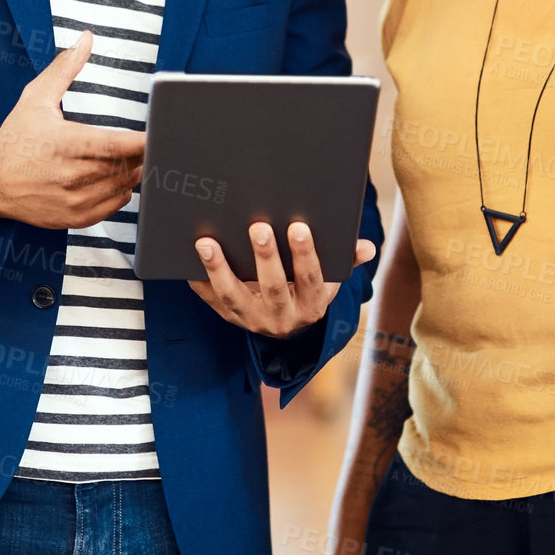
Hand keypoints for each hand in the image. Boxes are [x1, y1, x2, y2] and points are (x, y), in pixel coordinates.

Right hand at [0, 30, 143, 226]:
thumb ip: (65, 68)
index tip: (160, 132)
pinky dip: (121, 190)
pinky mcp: (74, 218)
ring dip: (133, 170)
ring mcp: (73, 200)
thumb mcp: (35, 97)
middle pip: (127, 165)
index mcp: (64, 144)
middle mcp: (70, 175)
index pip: (118, 145)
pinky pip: (115, 205)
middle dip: (141, 153)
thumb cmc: (14, 138)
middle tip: (148, 140)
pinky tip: (113, 176)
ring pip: (124, 185)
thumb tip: (86, 38)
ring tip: (128, 156)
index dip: (144, 141)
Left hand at [187, 221, 376, 335]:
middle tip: (257, 226)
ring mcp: (253, 320)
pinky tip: (188, 260)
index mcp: (312, 305)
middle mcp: (283, 317)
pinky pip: (211, 301)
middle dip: (265, 257)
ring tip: (207, 242)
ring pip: (234, 297)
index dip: (306, 256)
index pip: (311, 280)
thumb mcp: (331, 282)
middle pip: (273, 287)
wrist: (288, 328)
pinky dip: (198, 282)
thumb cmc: (308, 290)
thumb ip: (346, 262)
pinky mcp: (229, 318)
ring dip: (219, 269)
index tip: (299, 227)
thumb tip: (367, 247)